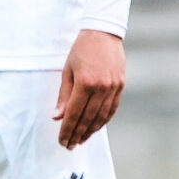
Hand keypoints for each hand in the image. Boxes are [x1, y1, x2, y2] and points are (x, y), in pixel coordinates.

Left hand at [54, 29, 124, 150]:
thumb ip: (64, 95)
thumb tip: (57, 117)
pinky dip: (103, 120)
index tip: (62, 141)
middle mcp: (101, 87)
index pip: (74, 114)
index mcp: (85, 83)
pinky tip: (95, 127)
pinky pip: (112, 109)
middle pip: (88, 118)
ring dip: (91, 131)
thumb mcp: (67, 70)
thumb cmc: (81, 50)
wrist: (103, 33)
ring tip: (81, 139)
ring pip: (102, 117)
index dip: (67, 130)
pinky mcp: (120, 86)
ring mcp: (113, 87)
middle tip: (70, 145)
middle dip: (77, 134)